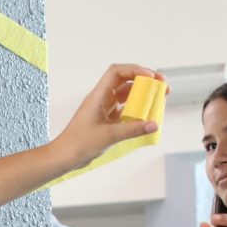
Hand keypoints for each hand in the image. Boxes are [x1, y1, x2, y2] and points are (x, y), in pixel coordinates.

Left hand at [51, 63, 166, 168]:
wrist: (64, 157)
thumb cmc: (79, 144)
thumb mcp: (109, 136)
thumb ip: (133, 130)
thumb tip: (154, 124)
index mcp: (98, 96)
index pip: (117, 72)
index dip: (135, 70)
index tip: (151, 78)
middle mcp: (100, 99)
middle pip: (124, 80)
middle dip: (143, 81)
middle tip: (162, 86)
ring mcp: (103, 109)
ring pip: (125, 95)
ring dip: (141, 95)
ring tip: (158, 99)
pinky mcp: (105, 120)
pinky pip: (123, 109)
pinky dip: (135, 110)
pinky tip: (146, 115)